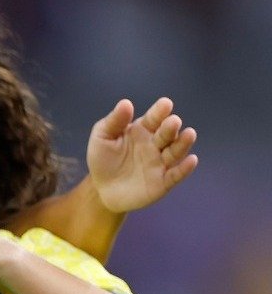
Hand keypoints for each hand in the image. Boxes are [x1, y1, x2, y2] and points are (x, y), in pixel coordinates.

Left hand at [86, 97, 197, 214]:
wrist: (101, 190)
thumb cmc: (103, 160)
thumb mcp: (102, 138)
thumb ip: (114, 122)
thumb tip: (126, 103)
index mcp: (143, 130)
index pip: (154, 118)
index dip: (160, 111)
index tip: (165, 104)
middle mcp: (156, 144)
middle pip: (167, 134)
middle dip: (171, 127)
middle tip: (173, 121)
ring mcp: (161, 163)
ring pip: (175, 151)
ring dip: (183, 143)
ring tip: (189, 134)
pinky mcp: (163, 182)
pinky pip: (176, 175)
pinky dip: (185, 168)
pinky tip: (192, 160)